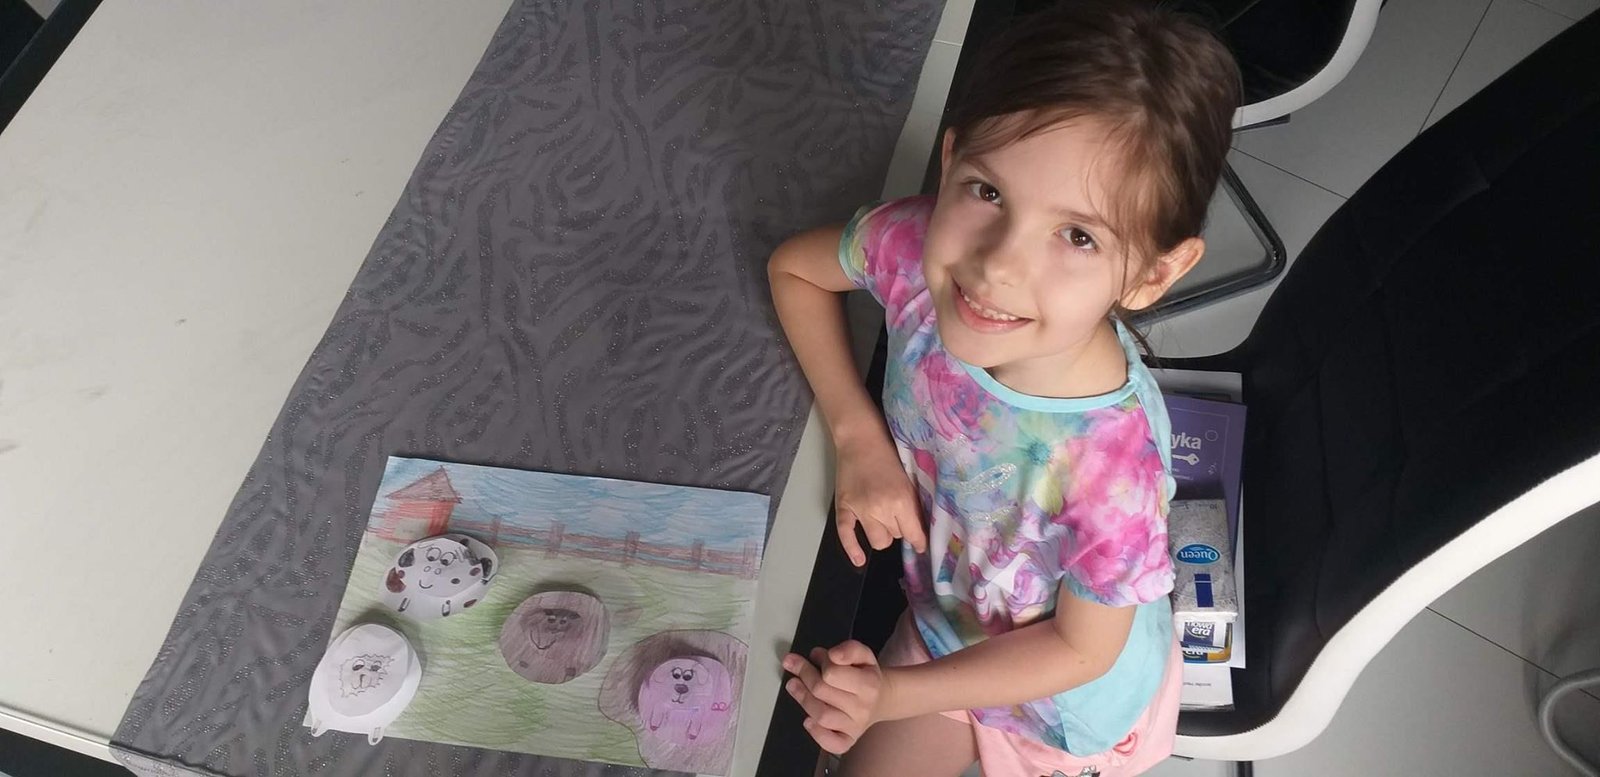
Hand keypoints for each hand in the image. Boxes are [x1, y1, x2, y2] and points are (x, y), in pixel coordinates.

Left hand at [782, 641, 886, 753]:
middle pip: (822, 692)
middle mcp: (862, 707)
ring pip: (821, 716)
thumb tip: (832, 655)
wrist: (882, 698)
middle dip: (804, 675)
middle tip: (794, 665)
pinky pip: (831, 744)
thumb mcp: (863, 654)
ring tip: (794, 685)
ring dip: (802, 698)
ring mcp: (855, 726)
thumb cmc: (866, 675)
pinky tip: (808, 720)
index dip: (820, 661)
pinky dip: (817, 734)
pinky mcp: (848, 740)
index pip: (832, 673)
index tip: (815, 655)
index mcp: (868, 684)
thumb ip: (849, 649)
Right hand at [833, 434, 926, 565]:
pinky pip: (847, 536)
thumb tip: (918, 530)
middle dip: (898, 529)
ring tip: (881, 520)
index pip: (913, 534)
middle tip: (896, 514)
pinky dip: (852, 550)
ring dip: (881, 534)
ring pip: (877, 541)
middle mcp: (881, 509)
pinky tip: (859, 559)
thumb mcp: (908, 480)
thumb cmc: (888, 456)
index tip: (920, 546)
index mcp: (902, 501)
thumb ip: (913, 506)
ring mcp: (861, 510)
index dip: (918, 542)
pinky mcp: (844, 509)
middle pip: (895, 537)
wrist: (861, 440)